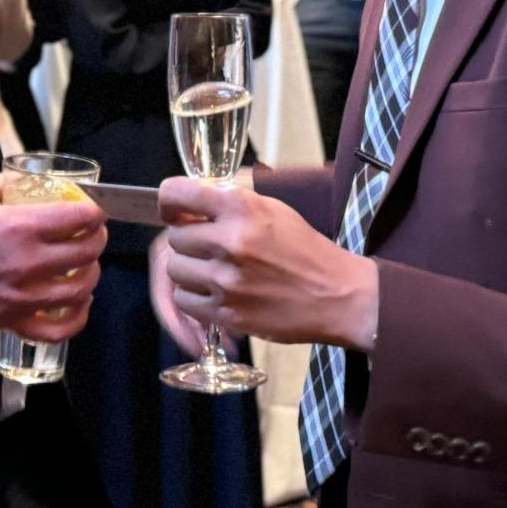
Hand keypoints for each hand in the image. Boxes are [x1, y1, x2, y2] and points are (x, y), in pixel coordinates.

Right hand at [0, 173, 106, 342]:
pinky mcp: (9, 320)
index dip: (95, 210)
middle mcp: (25, 264)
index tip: (93, 208)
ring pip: (80, 290)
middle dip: (97, 238)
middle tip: (92, 232)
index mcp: (19, 227)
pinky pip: (56, 329)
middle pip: (87, 253)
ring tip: (86, 264)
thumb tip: (30, 184)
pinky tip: (77, 303)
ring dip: (91, 274)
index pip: (79, 218)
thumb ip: (8, 183)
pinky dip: (76, 318)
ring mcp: (19, 297)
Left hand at [158, 177, 379, 349]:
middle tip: (208, 247)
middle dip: (188, 241)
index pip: (177, 194)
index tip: (174, 211)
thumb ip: (231, 202)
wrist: (337, 295)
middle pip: (175, 237)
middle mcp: (230, 241)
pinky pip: (184, 300)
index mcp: (242, 208)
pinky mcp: (227, 312)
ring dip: (189, 270)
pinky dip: (194, 296)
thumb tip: (192, 200)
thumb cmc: (306, 249)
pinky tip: (216, 292)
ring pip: (175, 270)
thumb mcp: (273, 209)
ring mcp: (226, 280)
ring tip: (214, 271)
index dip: (169, 202)